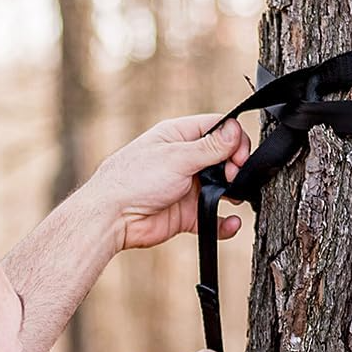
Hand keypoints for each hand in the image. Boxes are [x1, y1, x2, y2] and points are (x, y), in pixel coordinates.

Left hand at [89, 115, 252, 250]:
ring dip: (234, 193)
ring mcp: (186, 187)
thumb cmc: (133, 180)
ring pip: (221, 188)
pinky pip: (213, 218)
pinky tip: (230, 223)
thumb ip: (209, 147)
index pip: (217, 129)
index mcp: (179, 136)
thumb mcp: (176, 156)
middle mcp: (184, 160)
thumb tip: (234, 132)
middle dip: (235, 167)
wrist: (113, 218)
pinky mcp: (186, 214)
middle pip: (223, 158)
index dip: (234, 139)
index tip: (239, 156)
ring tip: (235, 198)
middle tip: (233, 177)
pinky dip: (224, 222)